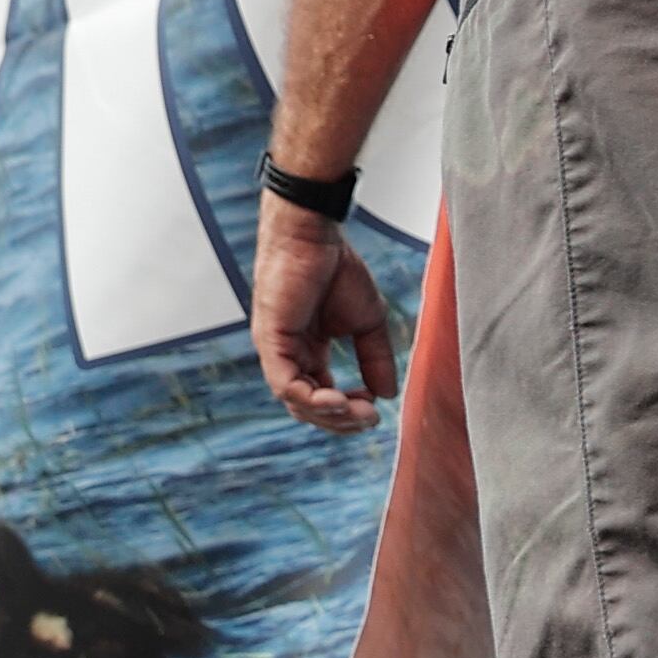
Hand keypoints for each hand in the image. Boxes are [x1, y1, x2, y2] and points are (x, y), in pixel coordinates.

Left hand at [252, 200, 399, 431]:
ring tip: (358, 411)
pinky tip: (338, 399)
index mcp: (308, 351)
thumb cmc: (336, 268)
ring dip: (329, 414)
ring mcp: (276, 350)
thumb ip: (376, 358)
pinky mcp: (270, 342)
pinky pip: (284, 384)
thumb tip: (388, 394)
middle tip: (369, 418)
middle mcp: (288, 355)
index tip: (375, 408)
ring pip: (295, 403)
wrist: (313, 236)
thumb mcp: (368, 322)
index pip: (322, 396)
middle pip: (308, 408)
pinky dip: (311, 399)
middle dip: (340, 421)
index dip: (348, 410)